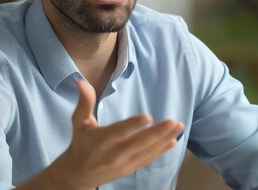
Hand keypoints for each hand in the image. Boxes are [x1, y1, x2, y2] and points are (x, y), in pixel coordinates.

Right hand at [62, 79, 182, 188]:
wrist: (78, 174)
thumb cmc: (80, 143)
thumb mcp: (79, 122)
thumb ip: (84, 102)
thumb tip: (81, 81)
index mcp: (103, 139)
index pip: (120, 131)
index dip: (134, 125)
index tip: (148, 117)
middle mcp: (115, 153)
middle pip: (139, 142)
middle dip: (158, 132)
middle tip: (174, 122)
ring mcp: (124, 162)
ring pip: (147, 151)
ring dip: (164, 139)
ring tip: (179, 127)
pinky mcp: (129, 168)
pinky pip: (148, 159)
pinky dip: (161, 151)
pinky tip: (173, 141)